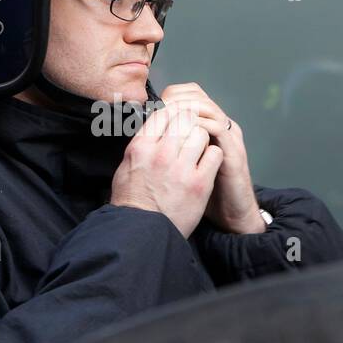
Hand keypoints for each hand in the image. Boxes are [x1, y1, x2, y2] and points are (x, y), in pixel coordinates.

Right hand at [110, 104, 223, 238]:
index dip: (175, 112)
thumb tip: (154, 126)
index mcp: (141, 147)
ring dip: (202, 139)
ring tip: (198, 150)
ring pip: (201, 133)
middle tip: (191, 132)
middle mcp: (161, 154)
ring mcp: (181, 168)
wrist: (142, 231)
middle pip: (185, 119)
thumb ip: (142, 144)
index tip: (179, 117)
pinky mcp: (199, 183)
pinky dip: (213, 156)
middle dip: (190, 123)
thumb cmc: (133, 200)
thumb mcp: (127, 165)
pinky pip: (215, 154)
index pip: (164, 113)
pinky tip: (207, 164)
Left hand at [160, 83, 265, 233]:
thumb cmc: (203, 191)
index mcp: (207, 125)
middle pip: (197, 96)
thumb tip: (144, 137)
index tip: (151, 107)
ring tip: (168, 119)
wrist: (230, 215)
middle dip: (175, 100)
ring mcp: (228, 137)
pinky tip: (183, 134)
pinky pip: (217, 128)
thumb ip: (171, 147)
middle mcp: (220, 126)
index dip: (169, 97)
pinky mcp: (233, 151)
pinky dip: (199, 126)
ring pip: (207, 108)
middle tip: (158, 110)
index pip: (188, 95)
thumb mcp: (183, 165)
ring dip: (185, 110)